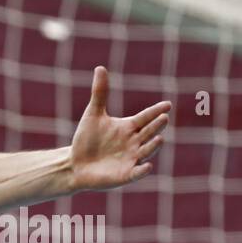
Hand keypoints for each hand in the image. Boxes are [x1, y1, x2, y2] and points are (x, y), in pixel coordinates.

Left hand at [69, 66, 170, 190]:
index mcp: (129, 127)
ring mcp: (131, 158)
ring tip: (159, 138)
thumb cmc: (85, 140)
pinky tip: (147, 165)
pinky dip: (142, 170)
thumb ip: (100, 93)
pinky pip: (137, 172)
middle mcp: (134, 142)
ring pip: (147, 150)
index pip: (146, 117)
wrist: (74, 164)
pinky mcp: (125, 174)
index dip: (155, 111)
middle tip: (163, 117)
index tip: (167, 104)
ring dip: (153, 145)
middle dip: (156, 126)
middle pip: (149, 132)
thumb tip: (100, 68)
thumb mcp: (93, 115)